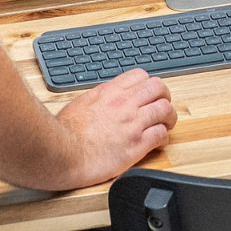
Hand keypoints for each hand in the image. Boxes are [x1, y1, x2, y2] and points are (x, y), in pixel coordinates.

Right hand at [54, 69, 176, 186]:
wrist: (62, 153)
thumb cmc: (65, 133)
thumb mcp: (81, 103)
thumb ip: (98, 98)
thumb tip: (104, 99)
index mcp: (109, 91)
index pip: (140, 76)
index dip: (148, 84)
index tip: (148, 94)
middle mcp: (124, 103)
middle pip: (158, 88)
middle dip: (164, 96)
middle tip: (162, 106)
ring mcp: (132, 123)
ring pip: (165, 109)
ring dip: (168, 117)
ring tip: (165, 124)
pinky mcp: (136, 144)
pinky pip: (161, 134)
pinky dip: (164, 137)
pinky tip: (158, 142)